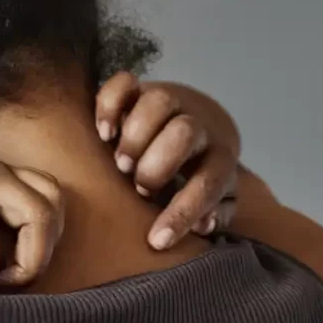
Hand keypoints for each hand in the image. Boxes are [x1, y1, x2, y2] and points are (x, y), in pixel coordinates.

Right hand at [94, 72, 239, 249]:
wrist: (199, 120)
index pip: (209, 182)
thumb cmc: (198, 173)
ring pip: (159, 102)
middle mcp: (197, 125)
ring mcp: (169, 102)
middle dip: (157, 164)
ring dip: (135, 136)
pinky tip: (104, 132)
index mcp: (219, 157)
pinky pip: (125, 82)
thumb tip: (204, 224)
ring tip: (120, 163)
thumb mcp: (214, 197)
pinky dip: (110, 105)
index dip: (183, 212)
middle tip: (139, 186)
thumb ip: (214, 213)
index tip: (157, 240)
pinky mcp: (140, 89)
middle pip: (185, 132)